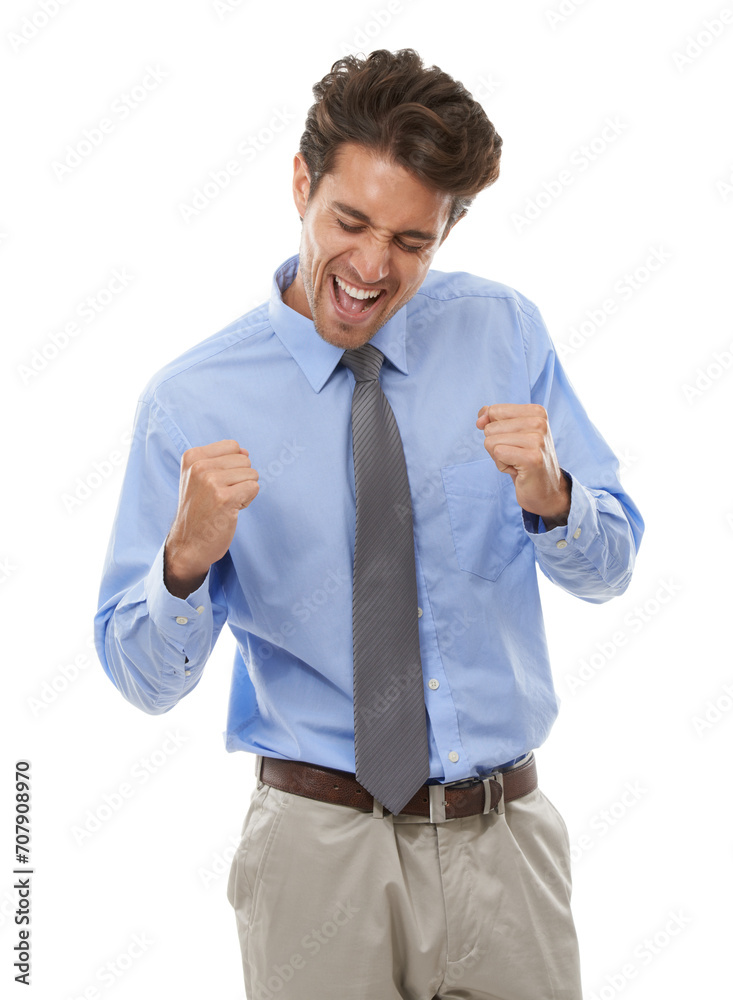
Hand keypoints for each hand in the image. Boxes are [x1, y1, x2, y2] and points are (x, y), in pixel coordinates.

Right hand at [164, 440, 258, 596]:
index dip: (232, 466)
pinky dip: (247, 500)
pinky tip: (230, 510)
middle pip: (245, 460)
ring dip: (244, 491)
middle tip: (221, 497)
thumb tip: (245, 451)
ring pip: (252, 474)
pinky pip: (254, 487)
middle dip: (240, 479)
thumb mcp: (199, 478)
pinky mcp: (224, 498)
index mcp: (192, 456)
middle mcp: (199, 466)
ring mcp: (211, 481)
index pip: (233, 446)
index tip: (217, 484)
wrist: (188, 544)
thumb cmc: (198, 511)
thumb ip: (221, 461)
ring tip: (224, 504)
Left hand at [476, 404, 569, 526]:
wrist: (546, 490)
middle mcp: (539, 422)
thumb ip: (494, 419)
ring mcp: (538, 440)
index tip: (514, 442)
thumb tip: (480, 420)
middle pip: (490, 428)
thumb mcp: (510, 434)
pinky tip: (519, 471)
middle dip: (496, 446)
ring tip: (518, 463)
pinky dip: (502, 466)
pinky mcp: (532, 458)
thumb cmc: (525, 460)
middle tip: (516, 456)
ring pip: (491, 442)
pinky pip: (497, 454)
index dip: (495, 430)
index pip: (494, 411)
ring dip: (499, 458)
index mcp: (536, 412)